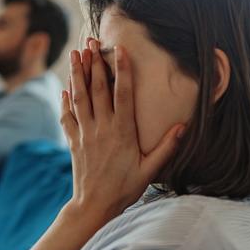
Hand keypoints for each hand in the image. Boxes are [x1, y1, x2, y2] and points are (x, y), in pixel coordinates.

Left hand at [61, 39, 184, 223]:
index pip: (123, 94)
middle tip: (91, 42)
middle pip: (97, 89)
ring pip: (80, 98)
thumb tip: (183, 126)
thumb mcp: (150, 170)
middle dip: (94, 63)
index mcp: (122, 132)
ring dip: (77, 74)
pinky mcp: (74, 142)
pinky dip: (65, 100)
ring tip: (75, 54)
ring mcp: (85, 134)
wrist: (94, 206)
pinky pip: (67, 116)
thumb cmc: (124, 189)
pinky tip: (65, 88)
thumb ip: (166, 147)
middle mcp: (102, 129)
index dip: (122, 70)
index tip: (119, 50)